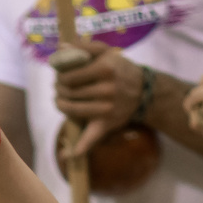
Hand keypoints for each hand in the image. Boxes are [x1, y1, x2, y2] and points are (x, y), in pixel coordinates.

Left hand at [50, 41, 145, 157]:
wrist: (144, 92)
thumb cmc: (120, 69)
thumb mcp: (107, 52)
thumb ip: (84, 46)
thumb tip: (61, 47)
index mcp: (104, 68)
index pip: (69, 75)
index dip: (59, 76)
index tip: (59, 76)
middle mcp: (106, 89)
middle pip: (68, 92)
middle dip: (58, 90)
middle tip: (59, 88)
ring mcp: (106, 108)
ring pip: (71, 109)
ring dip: (61, 105)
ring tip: (61, 100)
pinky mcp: (107, 123)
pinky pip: (91, 138)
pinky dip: (79, 148)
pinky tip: (68, 155)